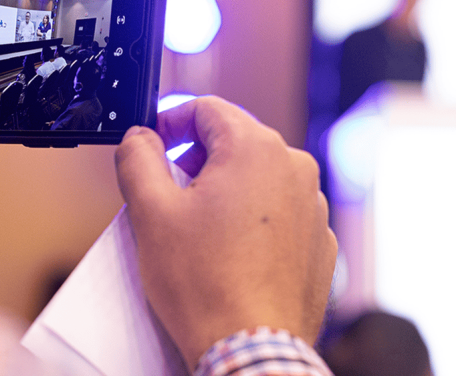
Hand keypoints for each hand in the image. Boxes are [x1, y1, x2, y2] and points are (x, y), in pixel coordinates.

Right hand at [114, 96, 336, 368]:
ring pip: (258, 178)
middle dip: (197, 158)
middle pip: (235, 141)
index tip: (152, 144)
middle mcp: (295, 168)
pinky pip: (278, 215)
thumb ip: (138, 157)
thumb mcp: (151, 212)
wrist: (251, 347)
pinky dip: (251, 222)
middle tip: (167, 192)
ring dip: (225, 191)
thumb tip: (140, 137)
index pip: (206, 108)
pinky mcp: (318, 243)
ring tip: (196, 231)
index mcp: (256, 149)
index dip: (171, 120)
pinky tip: (227, 254)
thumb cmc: (206, 285)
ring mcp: (313, 207)